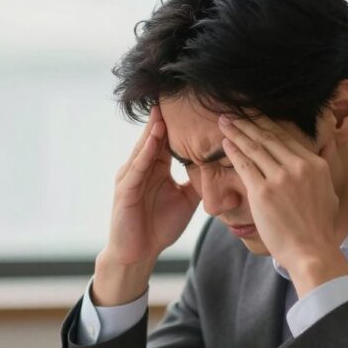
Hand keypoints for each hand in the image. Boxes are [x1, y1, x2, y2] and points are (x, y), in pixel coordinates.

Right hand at [94, 106, 200, 304]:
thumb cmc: (158, 227)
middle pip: (154, 137)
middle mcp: (141, 168)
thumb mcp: (186, 200)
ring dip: (154, 129)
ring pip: (144, 148)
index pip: (166, 140)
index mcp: (155, 169)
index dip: (177, 123)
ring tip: (163, 109)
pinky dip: (146, 152)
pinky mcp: (125, 190)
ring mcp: (131, 177)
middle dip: (163, 117)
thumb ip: (198, 182)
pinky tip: (154, 139)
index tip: (191, 103)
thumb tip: (221, 168)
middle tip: (173, 93)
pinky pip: (137, 167)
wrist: (138, 254)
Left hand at [218, 114, 347, 296]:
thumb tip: (327, 145)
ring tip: (224, 122)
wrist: (312, 252)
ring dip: (237, 132)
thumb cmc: (319, 228)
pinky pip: (245, 166)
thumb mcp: (331, 191)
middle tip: (233, 112)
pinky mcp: (263, 192)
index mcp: (315, 164)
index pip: (287, 137)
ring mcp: (280, 178)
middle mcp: (299, 166)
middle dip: (248, 122)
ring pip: (255, 147)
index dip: (267, 124)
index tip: (254, 116)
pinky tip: (225, 143)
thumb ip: (326, 165)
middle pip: (269, 137)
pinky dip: (233, 152)